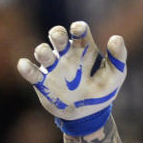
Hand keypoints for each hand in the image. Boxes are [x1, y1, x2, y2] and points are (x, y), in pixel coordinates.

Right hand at [17, 21, 126, 135]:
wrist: (90, 114)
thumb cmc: (103, 88)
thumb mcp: (116, 74)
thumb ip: (118, 57)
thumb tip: (117, 38)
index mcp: (84, 48)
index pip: (79, 31)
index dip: (78, 28)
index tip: (78, 30)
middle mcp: (66, 54)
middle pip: (57, 36)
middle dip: (57, 33)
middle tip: (59, 37)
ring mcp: (53, 67)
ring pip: (43, 52)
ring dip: (42, 51)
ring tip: (45, 54)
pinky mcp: (43, 82)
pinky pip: (31, 73)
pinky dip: (26, 68)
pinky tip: (24, 64)